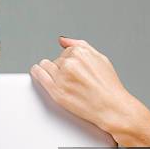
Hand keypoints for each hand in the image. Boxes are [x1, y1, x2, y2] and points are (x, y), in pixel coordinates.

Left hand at [30, 36, 149, 147]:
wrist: (112, 108)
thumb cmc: (109, 86)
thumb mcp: (100, 58)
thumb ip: (80, 46)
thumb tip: (63, 40)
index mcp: (81, 53)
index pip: (65, 52)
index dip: (70, 61)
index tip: (75, 70)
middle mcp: (70, 63)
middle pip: (56, 60)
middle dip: (62, 68)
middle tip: (73, 80)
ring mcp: (62, 77)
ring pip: (46, 66)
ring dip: (50, 70)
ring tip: (60, 79)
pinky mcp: (56, 91)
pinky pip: (39, 75)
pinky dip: (37, 72)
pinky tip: (37, 72)